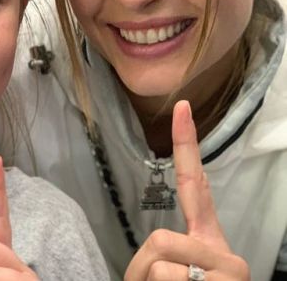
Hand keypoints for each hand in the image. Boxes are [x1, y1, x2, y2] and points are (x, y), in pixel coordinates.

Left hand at [124, 100, 250, 280]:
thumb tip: (155, 260)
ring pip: (160, 265)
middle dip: (143, 269)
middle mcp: (224, 252)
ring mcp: (229, 271)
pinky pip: (167, 278)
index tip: (182, 107)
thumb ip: (163, 258)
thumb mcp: (171, 277)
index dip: (186, 145)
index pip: (194, 185)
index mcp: (207, 243)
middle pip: (159, 238)